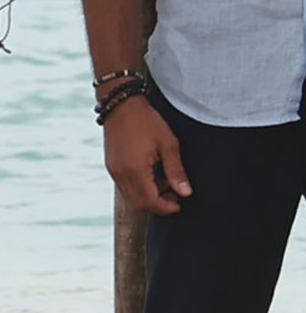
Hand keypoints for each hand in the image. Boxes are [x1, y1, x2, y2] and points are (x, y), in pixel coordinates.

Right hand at [101, 97, 188, 216]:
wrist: (122, 105)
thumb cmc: (146, 122)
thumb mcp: (169, 145)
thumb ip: (176, 171)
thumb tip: (185, 192)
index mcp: (134, 171)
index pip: (149, 201)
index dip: (166, 207)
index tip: (179, 205)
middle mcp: (120, 174)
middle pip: (138, 203)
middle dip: (158, 204)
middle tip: (176, 196)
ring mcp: (113, 170)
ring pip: (131, 196)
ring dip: (149, 196)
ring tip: (167, 182)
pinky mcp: (112, 165)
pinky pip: (126, 185)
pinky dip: (140, 187)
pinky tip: (154, 175)